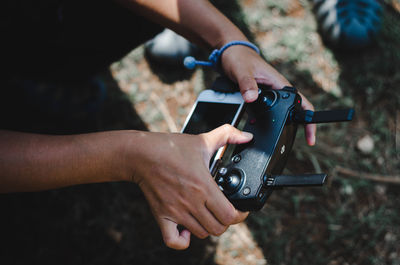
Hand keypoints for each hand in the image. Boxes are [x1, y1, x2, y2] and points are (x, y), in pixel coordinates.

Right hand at [128, 125, 252, 249]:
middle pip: (218, 228)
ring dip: (208, 227)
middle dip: (225, 221)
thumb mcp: (202, 140)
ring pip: (201, 234)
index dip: (239, 214)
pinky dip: (183, 240)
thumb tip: (247, 136)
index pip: (229, 215)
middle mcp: (191, 202)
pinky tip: (186, 228)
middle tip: (223, 210)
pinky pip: (173, 240)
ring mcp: (176, 211)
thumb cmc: (170, 148)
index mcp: (203, 186)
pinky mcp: (162, 216)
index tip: (239, 209)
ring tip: (207, 215)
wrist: (141, 154)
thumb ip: (227, 135)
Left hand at [220, 45, 315, 145]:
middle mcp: (277, 90)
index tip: (310, 138)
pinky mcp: (259, 97)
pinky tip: (253, 126)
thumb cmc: (239, 57)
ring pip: (276, 114)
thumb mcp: (242, 71)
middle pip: (292, 112)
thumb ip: (247, 84)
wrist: (230, 53)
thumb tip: (252, 97)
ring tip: (269, 137)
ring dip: (274, 125)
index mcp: (279, 84)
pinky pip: (263, 112)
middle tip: (288, 143)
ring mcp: (268, 94)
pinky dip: (260, 121)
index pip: (302, 103)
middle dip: (293, 127)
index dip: (309, 121)